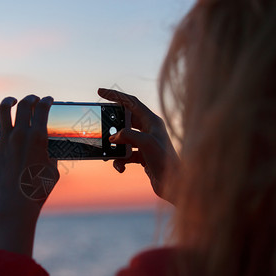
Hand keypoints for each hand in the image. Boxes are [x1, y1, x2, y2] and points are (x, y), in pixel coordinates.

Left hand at [0, 95, 58, 255]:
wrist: (15, 205)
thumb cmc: (38, 190)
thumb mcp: (54, 170)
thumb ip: (52, 155)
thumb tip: (52, 148)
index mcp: (38, 138)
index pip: (42, 109)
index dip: (46, 101)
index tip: (48, 100)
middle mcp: (19, 135)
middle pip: (24, 105)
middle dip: (31, 98)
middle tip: (34, 99)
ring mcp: (4, 141)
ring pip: (3, 110)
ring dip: (9, 101)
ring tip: (12, 101)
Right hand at [98, 88, 178, 202]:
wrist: (175, 184)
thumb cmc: (165, 161)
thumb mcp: (146, 143)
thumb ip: (128, 135)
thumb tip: (113, 138)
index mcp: (152, 121)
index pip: (131, 102)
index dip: (115, 96)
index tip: (100, 92)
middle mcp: (149, 129)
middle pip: (124, 120)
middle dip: (111, 126)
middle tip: (100, 126)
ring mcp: (145, 143)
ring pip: (123, 140)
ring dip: (114, 148)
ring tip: (108, 155)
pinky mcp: (143, 156)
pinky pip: (126, 155)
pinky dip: (120, 161)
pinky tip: (120, 168)